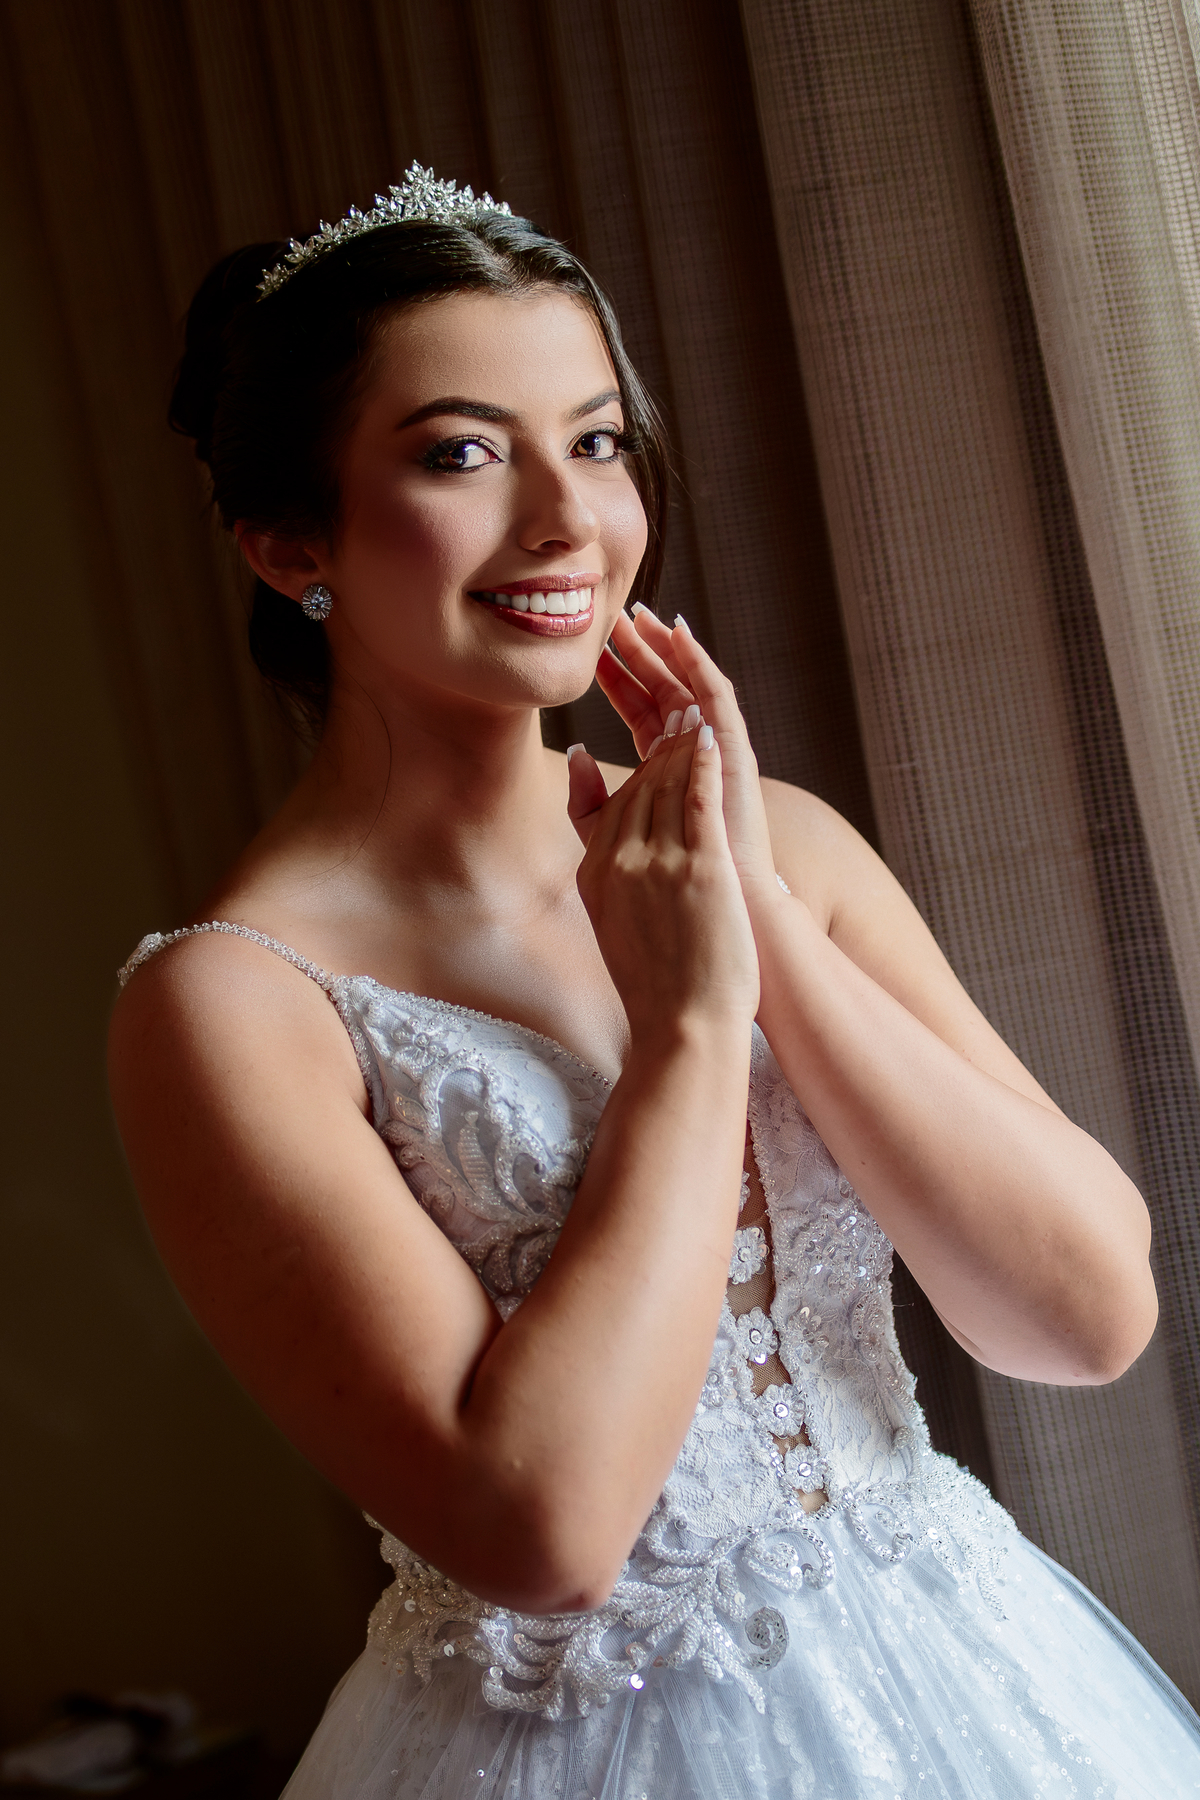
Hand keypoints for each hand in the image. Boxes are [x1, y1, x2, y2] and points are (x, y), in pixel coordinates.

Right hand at [566, 722, 759, 1040]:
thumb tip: (587, 796)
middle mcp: (622, 861)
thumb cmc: (656, 982)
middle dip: (659, 739)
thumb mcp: (610, 918)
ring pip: (670, 783)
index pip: (617, 798)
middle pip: (641, 783)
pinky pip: (699, 798)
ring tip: (695, 709)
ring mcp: (659, 863)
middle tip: (674, 700)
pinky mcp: (699, 868)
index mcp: (597, 872)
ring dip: (683, 740)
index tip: (655, 730)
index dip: (640, 761)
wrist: (682, 1029)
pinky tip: (712, 735)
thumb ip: (598, 855)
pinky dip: (704, 762)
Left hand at [597, 610, 783, 917]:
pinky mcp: (734, 755)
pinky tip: (681, 635)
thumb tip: (574, 752)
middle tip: (617, 615)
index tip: (594, 653)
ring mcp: (717, 754)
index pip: (643, 715)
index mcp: (671, 775)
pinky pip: (717, 698)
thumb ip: (592, 802)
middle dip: (641, 655)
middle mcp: (695, 760)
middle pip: (666, 693)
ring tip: (645, 616)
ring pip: (690, 687)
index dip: (620, 683)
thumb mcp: (616, 839)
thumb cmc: (672, 894)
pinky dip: (698, 664)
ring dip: (668, 650)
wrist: (721, 918)